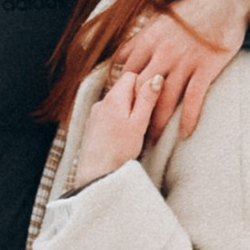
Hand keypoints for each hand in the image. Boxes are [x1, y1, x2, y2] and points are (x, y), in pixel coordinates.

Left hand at [70, 64, 161, 186]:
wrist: (96, 174)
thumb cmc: (119, 150)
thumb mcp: (138, 123)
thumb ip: (147, 100)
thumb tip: (156, 77)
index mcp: (113, 98)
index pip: (131, 76)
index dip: (145, 84)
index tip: (154, 100)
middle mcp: (101, 102)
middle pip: (124, 89)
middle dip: (138, 98)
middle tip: (147, 117)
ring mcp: (95, 114)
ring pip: (117, 103)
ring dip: (129, 110)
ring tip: (137, 129)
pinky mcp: (93, 127)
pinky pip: (109, 115)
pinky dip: (119, 120)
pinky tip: (124, 135)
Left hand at [112, 0, 249, 140]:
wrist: (225, 0)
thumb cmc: (191, 10)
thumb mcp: (158, 19)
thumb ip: (139, 40)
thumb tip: (120, 56)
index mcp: (148, 40)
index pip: (127, 73)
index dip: (121, 94)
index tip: (116, 112)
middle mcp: (162, 53)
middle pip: (143, 91)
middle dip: (135, 114)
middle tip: (130, 134)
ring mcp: (184, 61)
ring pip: (165, 99)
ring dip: (159, 122)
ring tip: (153, 140)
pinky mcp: (205, 67)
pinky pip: (194, 98)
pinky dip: (190, 117)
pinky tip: (186, 133)